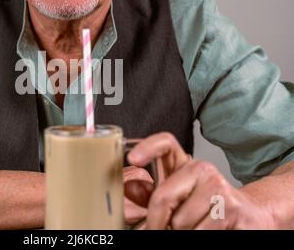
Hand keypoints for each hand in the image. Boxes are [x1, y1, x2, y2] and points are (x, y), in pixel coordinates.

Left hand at [126, 132, 275, 228]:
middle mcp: (203, 170)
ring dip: (181, 233)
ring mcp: (220, 188)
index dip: (148, 147)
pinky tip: (208, 231)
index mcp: (185, 165)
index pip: (166, 144)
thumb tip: (130, 187)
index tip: (133, 158)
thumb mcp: (178, 199)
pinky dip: (198, 238)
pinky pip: (200, 233)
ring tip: (194, 228)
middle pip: (163, 197)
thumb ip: (153, 195)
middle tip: (158, 229)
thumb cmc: (207, 209)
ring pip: (180, 222)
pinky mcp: (234, 210)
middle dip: (156, 221)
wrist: (251, 217)